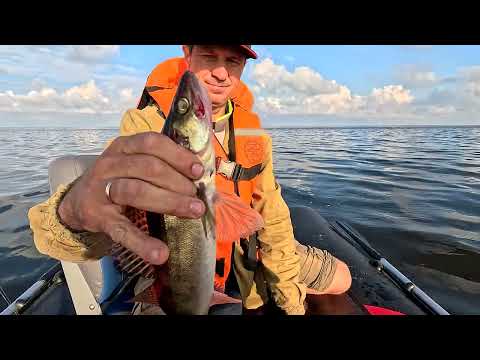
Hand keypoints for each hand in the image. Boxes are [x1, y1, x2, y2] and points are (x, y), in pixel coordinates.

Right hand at [58, 132, 205, 264]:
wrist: (76, 203)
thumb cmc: (118, 181)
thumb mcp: (135, 167)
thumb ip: (166, 171)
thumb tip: (211, 192)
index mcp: (124, 147)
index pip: (152, 143)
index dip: (177, 155)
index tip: (198, 171)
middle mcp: (110, 163)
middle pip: (148, 167)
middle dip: (179, 182)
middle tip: (199, 198)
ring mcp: (101, 190)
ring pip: (137, 191)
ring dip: (169, 202)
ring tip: (193, 212)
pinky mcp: (97, 217)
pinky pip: (121, 230)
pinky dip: (142, 243)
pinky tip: (160, 253)